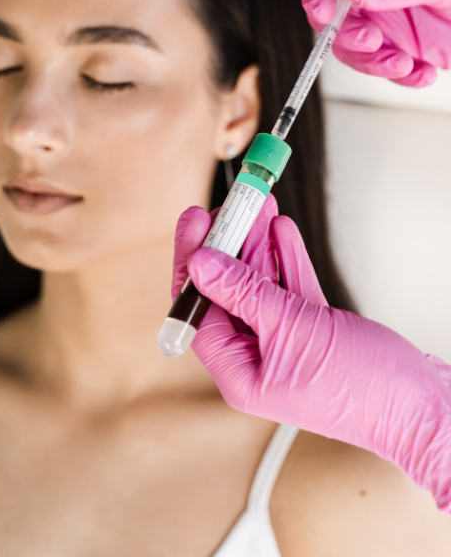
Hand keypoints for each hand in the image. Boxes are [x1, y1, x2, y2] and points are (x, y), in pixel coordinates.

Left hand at [172, 196, 450, 511]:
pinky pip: (289, 288)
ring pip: (260, 285)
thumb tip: (200, 263)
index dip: (191, 262)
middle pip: (228, 292)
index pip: (196, 310)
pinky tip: (280, 230)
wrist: (421, 406)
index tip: (194, 221)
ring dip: (258, 245)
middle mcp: (256, 359)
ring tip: (256, 205)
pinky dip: (285, 260)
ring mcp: (285, 343)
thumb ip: (244, 292)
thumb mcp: (292, 329)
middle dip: (228, 246)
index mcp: (238, 373)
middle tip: (226, 206)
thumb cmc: (361, 387)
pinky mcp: (312, 331)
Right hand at [301, 0, 450, 86]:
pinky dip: (400, 77)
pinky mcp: (391, 47)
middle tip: (370, 40)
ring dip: (372, 62)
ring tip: (403, 63)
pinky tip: (423, 71)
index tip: (324, 12)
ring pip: (348, 49)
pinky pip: (380, 68)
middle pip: (329, 16)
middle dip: (345, 34)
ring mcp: (377, 20)